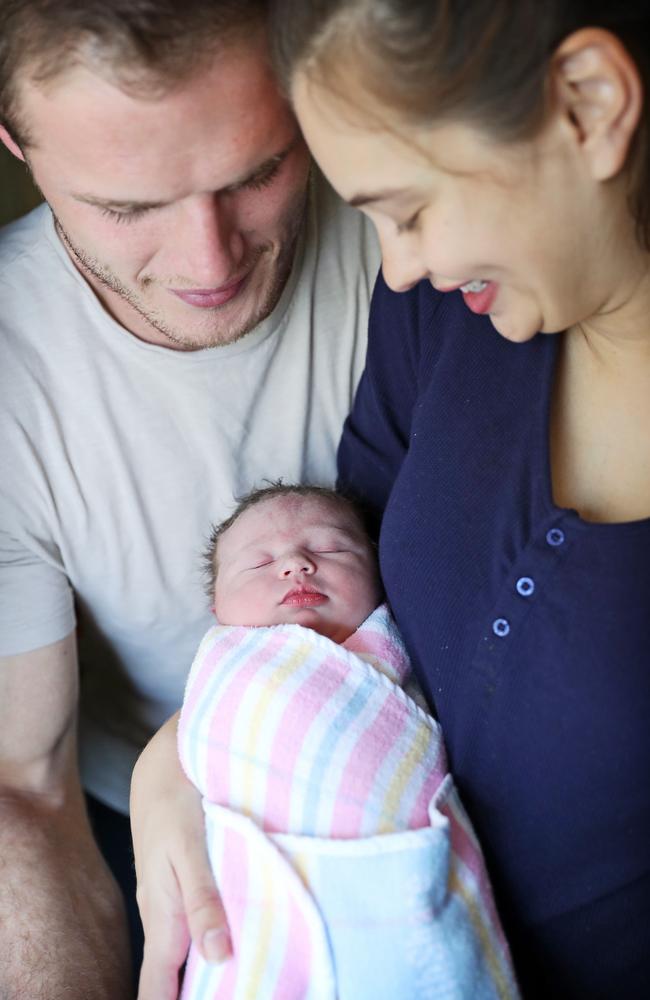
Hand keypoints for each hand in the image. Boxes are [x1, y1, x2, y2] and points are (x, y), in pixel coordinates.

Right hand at [130, 712, 230, 999]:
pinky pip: (198, 920)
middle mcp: (164, 911)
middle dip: (199, 993)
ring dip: (209, 971)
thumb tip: (216, 956)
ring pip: (188, 947)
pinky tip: (241, 944)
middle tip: (246, 996)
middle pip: (174, 972)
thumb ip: (203, 900)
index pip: (159, 983)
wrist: (167, 756)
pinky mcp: (188, 878)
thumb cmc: (176, 799)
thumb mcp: (190, 847)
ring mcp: (175, 895)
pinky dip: (217, 938)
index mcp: (161, 913)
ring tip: (245, 985)